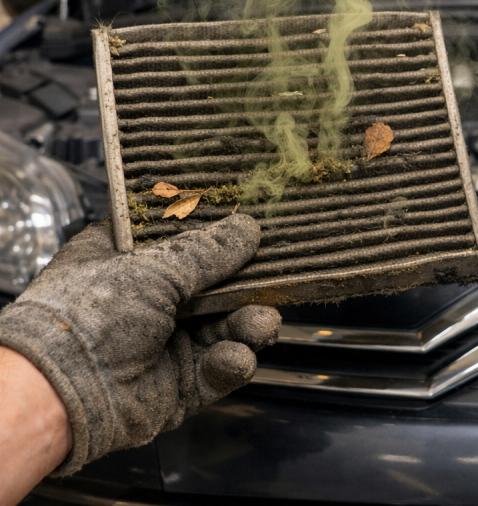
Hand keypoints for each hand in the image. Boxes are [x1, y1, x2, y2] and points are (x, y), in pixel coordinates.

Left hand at [0, 215, 280, 474]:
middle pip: (218, 285)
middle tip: (278, 278)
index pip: (185, 238)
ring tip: (261, 323)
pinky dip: (234, 361)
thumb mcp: (152, 269)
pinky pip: (223, 368)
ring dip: (250, 324)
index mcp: (132, 260)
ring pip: (229, 328)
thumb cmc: (89, 314)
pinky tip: (235, 355)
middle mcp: (153, 299)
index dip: (221, 232)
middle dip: (249, 284)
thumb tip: (250, 229)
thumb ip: (208, 252)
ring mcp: (170, 342)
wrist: (61, 392)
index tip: (257, 222)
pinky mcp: (184, 383)